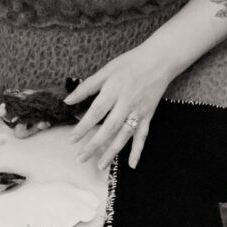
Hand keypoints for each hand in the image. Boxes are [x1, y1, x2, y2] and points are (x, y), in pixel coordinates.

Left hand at [65, 45, 170, 169]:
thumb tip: (68, 101)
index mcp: (114, 90)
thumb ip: (87, 86)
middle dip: (94, 145)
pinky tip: (132, 164)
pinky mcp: (148, 116)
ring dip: (112, 152)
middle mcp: (126, 103)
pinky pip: (142, 136)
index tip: (72, 140)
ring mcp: (138, 111)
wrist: (159, 61)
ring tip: (100, 165)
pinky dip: (138, 150)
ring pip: (124, 135)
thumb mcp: (106, 70)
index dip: (83, 127)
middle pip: (109, 128)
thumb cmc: (130, 63)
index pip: (96, 112)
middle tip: (81, 158)